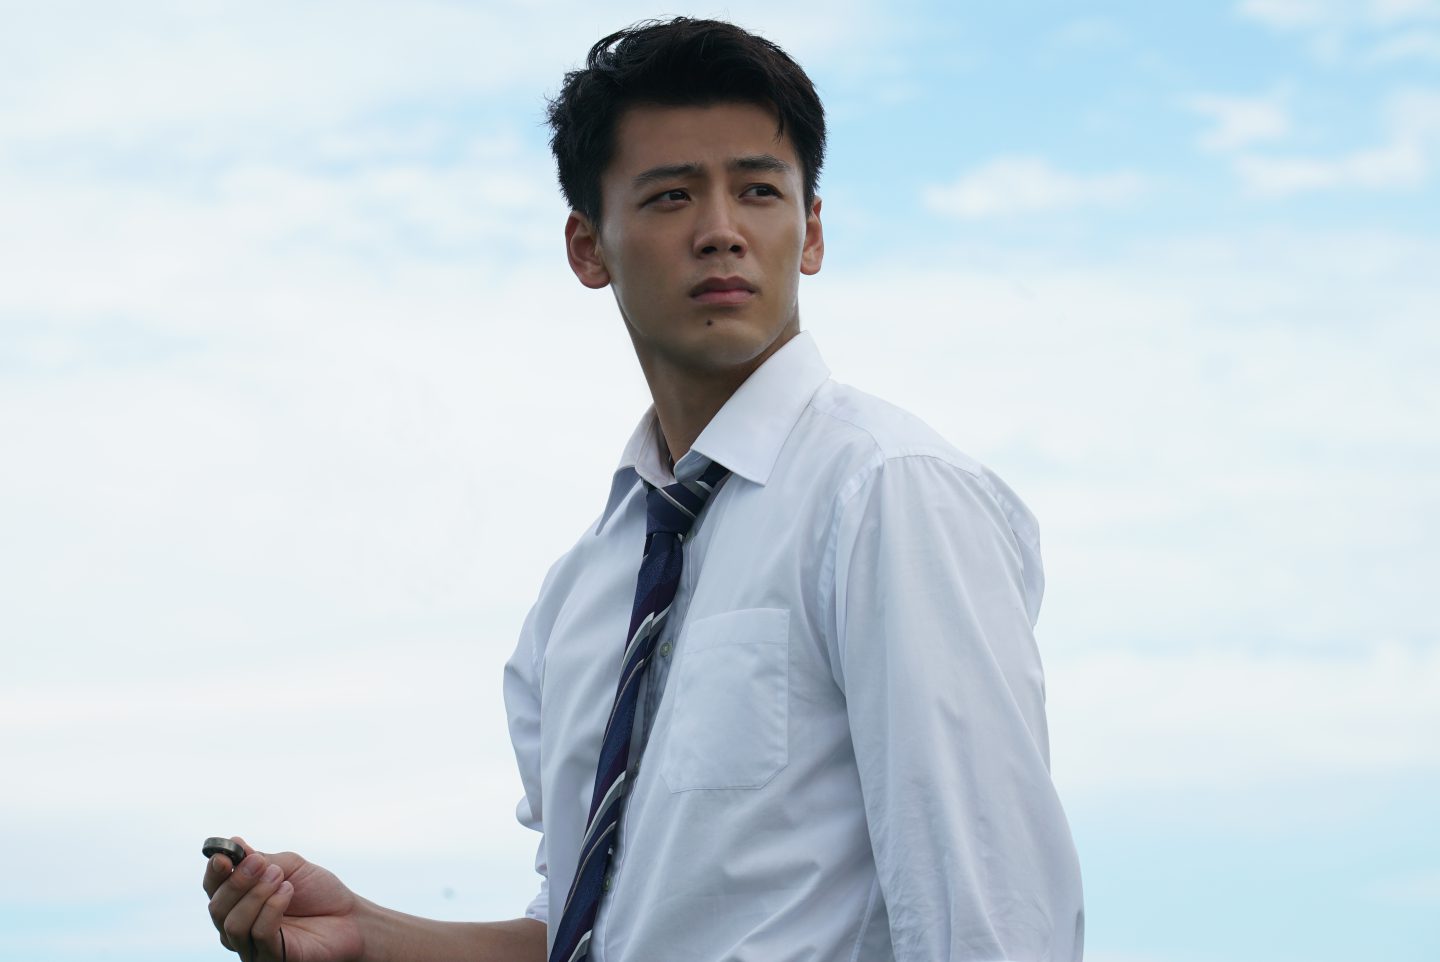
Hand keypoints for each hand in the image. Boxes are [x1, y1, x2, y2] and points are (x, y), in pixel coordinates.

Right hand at [203, 837, 365, 961]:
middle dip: (238, 881)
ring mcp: (252, 947)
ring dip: (257, 894)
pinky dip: (272, 907)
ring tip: (282, 879)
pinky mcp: (270, 959)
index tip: (224, 855)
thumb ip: (259, 860)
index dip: (214, 871)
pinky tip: (289, 892)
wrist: (350, 916)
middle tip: (261, 864)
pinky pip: (259, 933)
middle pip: (217, 908)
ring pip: (233, 924)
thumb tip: (232, 844)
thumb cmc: (318, 892)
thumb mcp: (288, 867)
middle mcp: (238, 927)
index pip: (213, 888)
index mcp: (238, 901)